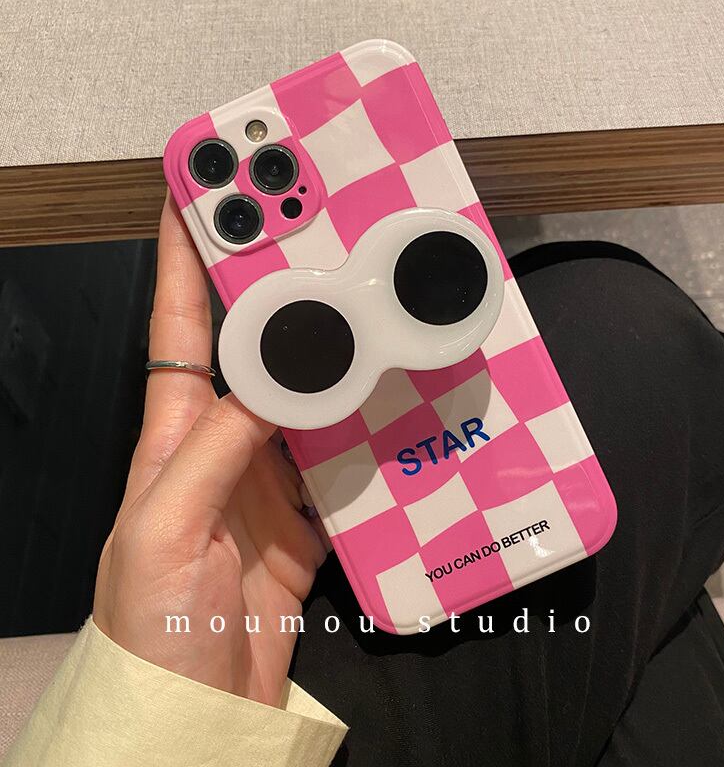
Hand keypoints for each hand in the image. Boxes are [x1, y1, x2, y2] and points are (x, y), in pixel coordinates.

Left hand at [93, 195, 327, 705]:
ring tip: (361, 291)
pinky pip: (343, 447)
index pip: (181, 328)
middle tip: (305, 224)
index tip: (201, 192)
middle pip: (252, 344)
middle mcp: (224, 443)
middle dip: (272, 279)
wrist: (204, 706)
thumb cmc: (155, 625)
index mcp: (173, 436)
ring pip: (306, 389)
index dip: (187, 258)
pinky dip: (368, 417)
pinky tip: (393, 390)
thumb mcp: (164, 530)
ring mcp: (270, 475)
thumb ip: (211, 450)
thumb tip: (269, 379)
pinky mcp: (310, 510)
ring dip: (329, 344)